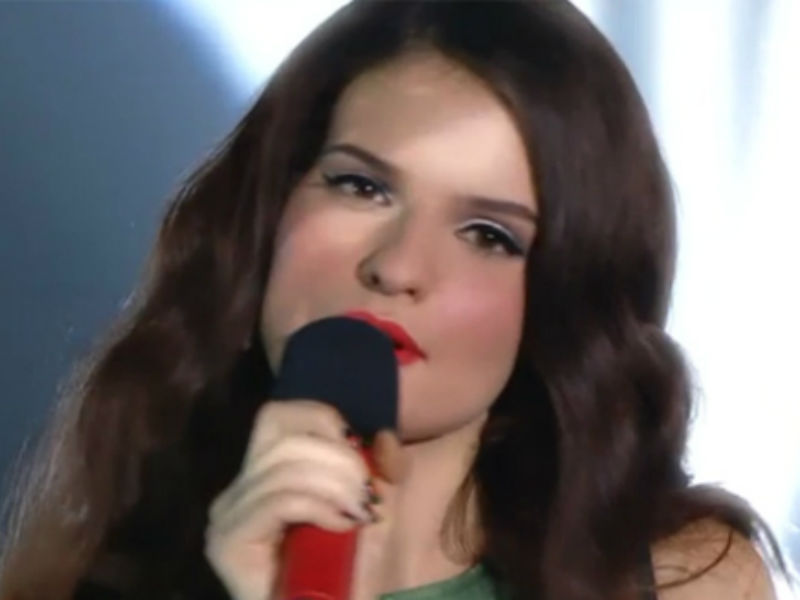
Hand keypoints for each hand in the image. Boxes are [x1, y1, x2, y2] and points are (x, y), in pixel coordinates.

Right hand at [204, 400, 379, 599]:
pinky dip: (318, 507)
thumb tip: (384, 437)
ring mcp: (227, 517)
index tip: (359, 447)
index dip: (320, 418)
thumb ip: (378, 466)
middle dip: (338, 459)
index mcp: (261, 473)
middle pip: (283, 439)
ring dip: (335, 485)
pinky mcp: (228, 543)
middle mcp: (236, 490)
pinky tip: (341, 526)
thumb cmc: (347, 570)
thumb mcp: (372, 504)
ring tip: (360, 513)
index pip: (277, 416)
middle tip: (368, 493)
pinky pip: (279, 502)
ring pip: (283, 469)